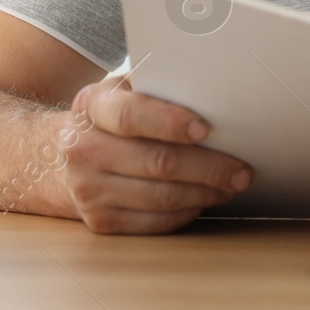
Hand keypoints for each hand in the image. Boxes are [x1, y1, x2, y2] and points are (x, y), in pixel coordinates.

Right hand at [62, 73, 252, 233]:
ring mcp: (87, 188)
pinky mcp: (99, 220)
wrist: (68, 156)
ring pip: (161, 197)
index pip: (130, 115)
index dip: (170, 123)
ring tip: (231, 185)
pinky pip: (154, 221)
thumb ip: (159, 87)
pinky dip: (187, 212)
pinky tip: (204, 200)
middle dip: (208, 167)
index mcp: (91, 105)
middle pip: (156, 161)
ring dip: (205, 193)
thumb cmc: (114, 116)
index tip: (206, 129)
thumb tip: (213, 94)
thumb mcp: (126, 90)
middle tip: (241, 170)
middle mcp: (82, 148)